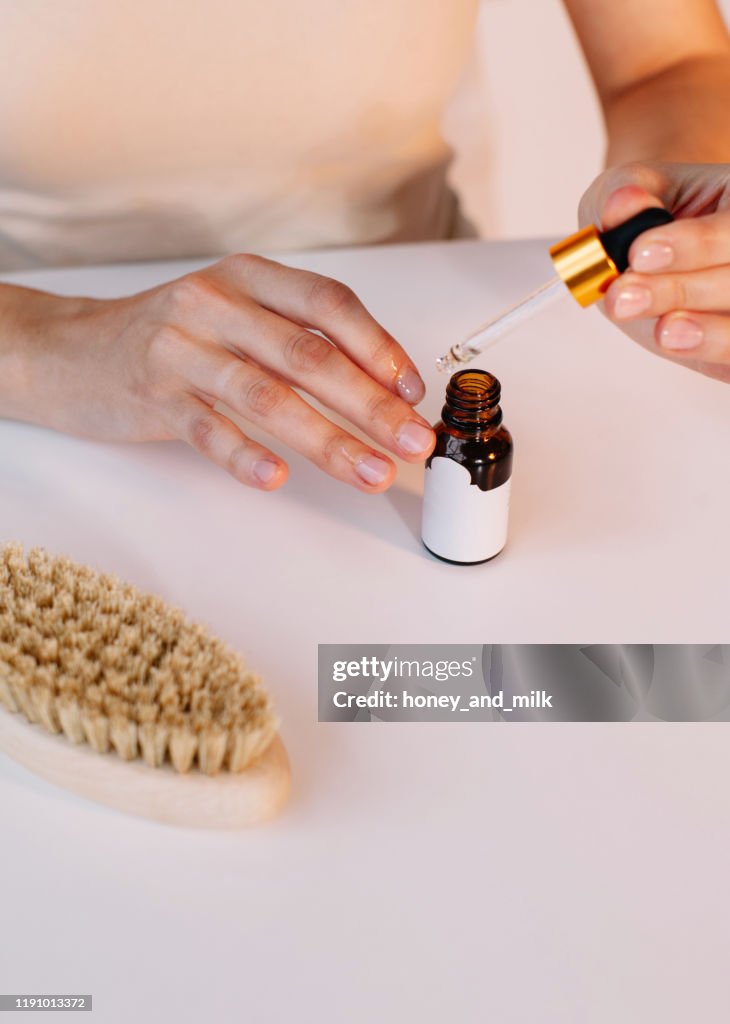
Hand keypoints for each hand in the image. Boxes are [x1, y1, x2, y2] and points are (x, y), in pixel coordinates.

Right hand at [4, 255, 435, 490]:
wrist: (72, 350)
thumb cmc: (170, 337)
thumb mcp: (236, 316)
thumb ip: (296, 339)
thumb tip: (380, 387)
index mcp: (250, 278)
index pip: (329, 305)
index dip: (380, 348)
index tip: (413, 392)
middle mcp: (218, 304)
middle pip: (309, 355)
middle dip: (371, 405)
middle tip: (411, 442)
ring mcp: (182, 348)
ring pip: (267, 395)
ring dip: (328, 439)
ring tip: (370, 472)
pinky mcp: (153, 394)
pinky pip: (206, 428)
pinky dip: (243, 453)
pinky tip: (275, 477)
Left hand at [579, 162, 729, 383]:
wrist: (649, 252)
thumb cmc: (647, 215)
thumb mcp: (629, 189)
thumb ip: (625, 192)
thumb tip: (623, 204)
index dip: (693, 245)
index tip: (640, 254)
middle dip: (681, 291)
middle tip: (624, 298)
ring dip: (705, 334)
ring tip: (662, 331)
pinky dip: (712, 354)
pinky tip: (682, 347)